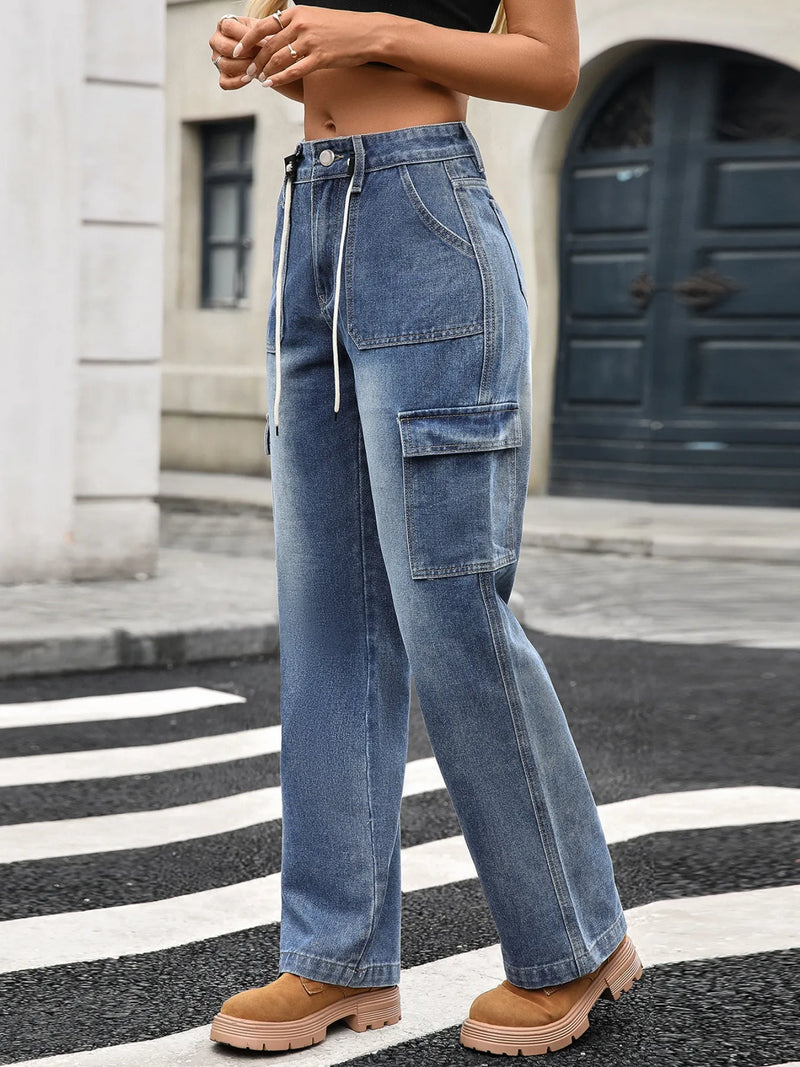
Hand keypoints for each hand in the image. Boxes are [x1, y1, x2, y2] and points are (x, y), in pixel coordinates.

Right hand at [209, 14, 271, 89]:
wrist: (263, 53)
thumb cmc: (260, 38)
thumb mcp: (260, 30)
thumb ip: (259, 33)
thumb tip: (267, 43)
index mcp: (223, 24)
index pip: (229, 27)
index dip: (246, 36)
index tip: (264, 43)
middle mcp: (216, 41)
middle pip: (225, 47)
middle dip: (246, 53)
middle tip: (261, 56)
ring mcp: (217, 59)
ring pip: (224, 64)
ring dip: (243, 67)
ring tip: (257, 67)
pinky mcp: (222, 75)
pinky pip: (224, 82)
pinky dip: (237, 82)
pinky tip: (249, 79)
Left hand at [230, 5, 378, 88]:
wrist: (368, 34)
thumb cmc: (342, 28)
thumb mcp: (315, 18)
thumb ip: (296, 25)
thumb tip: (278, 35)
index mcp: (297, 13)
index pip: (263, 26)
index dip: (247, 40)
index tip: (237, 50)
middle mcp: (301, 25)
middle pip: (267, 45)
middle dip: (254, 60)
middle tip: (247, 71)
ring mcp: (310, 41)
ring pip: (278, 58)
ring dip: (265, 71)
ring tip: (259, 79)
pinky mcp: (320, 58)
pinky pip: (294, 70)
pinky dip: (279, 78)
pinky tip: (271, 83)